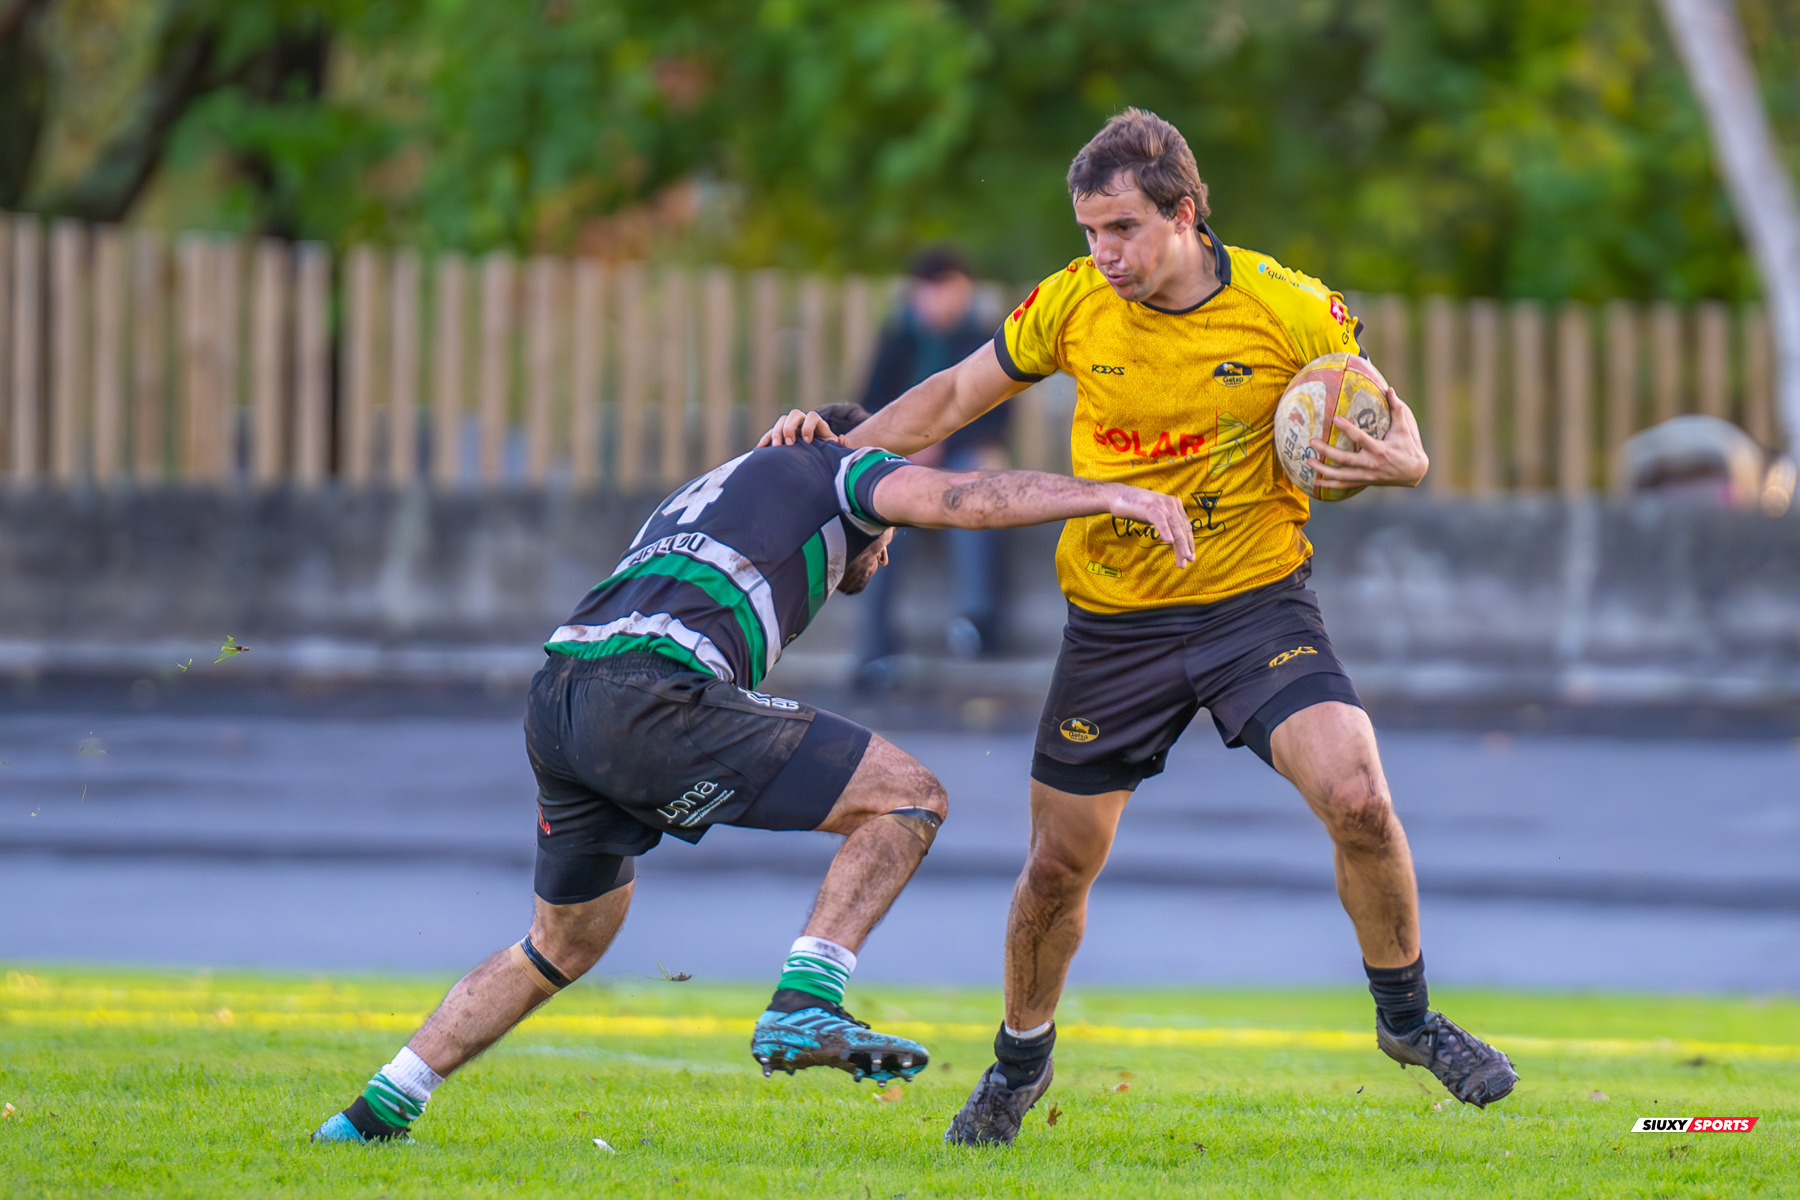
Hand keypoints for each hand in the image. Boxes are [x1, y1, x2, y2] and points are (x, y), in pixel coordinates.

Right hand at [755, 408, 838, 447]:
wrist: (819, 459)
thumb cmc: (828, 454)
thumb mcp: (836, 451)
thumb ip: (841, 446)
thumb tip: (840, 438)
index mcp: (817, 424)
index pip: (813, 416)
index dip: (809, 426)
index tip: (807, 441)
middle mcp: (803, 422)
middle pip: (794, 415)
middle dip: (790, 428)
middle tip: (790, 444)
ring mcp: (790, 427)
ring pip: (781, 421)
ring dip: (776, 432)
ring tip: (776, 447)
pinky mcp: (780, 435)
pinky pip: (770, 433)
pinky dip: (765, 439)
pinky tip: (759, 448)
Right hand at [1108, 485, 1195, 567]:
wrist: (1117, 496)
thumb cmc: (1136, 508)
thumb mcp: (1155, 515)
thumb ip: (1166, 523)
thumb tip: (1174, 538)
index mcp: (1175, 505)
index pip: (1185, 526)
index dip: (1189, 542)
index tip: (1190, 557)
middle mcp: (1171, 504)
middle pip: (1182, 528)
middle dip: (1186, 546)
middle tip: (1189, 561)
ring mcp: (1161, 505)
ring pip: (1174, 527)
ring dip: (1180, 544)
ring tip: (1183, 558)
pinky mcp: (1150, 506)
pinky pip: (1160, 521)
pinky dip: (1165, 531)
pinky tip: (1169, 541)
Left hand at [1309, 387, 1428, 487]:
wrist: (1415, 472)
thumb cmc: (1408, 447)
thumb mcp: (1404, 428)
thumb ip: (1397, 409)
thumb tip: (1390, 389)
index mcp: (1380, 449)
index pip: (1360, 438)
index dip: (1347, 428)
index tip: (1334, 419)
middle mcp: (1372, 464)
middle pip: (1345, 459)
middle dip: (1327, 452)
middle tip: (1312, 442)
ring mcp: (1367, 475)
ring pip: (1341, 475)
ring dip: (1323, 469)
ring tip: (1308, 461)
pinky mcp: (1365, 482)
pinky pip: (1345, 485)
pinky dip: (1330, 484)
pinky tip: (1316, 481)